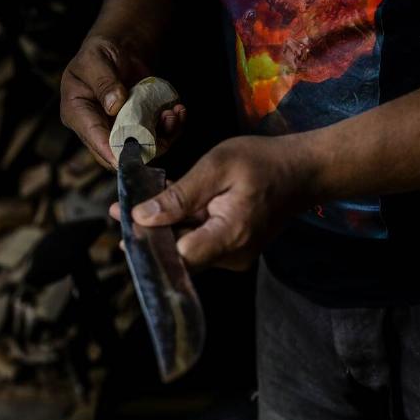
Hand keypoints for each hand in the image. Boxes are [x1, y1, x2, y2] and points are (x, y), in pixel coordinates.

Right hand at [60, 34, 186, 168]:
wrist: (119, 51)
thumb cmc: (99, 53)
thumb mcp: (95, 60)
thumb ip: (103, 81)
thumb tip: (114, 106)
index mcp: (78, 114)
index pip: (94, 138)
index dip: (111, 151)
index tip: (129, 155)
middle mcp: (99, 128)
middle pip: (120, 152)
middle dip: (145, 145)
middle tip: (165, 121)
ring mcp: (121, 131)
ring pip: (142, 148)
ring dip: (164, 136)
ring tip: (172, 113)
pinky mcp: (140, 128)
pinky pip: (157, 137)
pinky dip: (171, 129)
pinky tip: (177, 111)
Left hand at [109, 135, 314, 270]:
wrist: (302, 172)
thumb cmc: (263, 162)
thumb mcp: (218, 166)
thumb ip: (180, 195)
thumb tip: (141, 217)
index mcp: (231, 235)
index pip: (178, 257)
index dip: (148, 240)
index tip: (123, 218)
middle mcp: (233, 256)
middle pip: (178, 257)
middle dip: (147, 233)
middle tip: (117, 209)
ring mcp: (234, 257)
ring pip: (186, 251)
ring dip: (163, 229)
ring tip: (137, 203)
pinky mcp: (233, 251)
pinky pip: (199, 244)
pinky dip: (181, 227)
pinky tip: (166, 207)